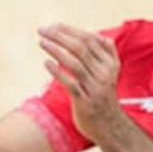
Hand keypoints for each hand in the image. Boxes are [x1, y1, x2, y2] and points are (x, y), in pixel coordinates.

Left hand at [38, 24, 124, 142]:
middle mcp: (105, 73)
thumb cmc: (102, 96)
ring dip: (56, 50)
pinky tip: (46, 63)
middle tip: (42, 30)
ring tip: (41, 42)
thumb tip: (93, 35)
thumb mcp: (108, 73)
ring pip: (75, 63)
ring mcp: (95, 87)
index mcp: (111, 63)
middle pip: (81, 48)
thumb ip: (102, 54)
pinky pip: (70, 83)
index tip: (52, 25)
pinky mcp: (85, 101)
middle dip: (60, 36)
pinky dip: (57, 72)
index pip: (90, 39)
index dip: (70, 30)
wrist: (109, 126)